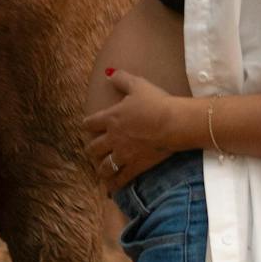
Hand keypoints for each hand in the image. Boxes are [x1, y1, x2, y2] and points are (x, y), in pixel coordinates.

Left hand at [83, 70, 183, 192]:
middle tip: (94, 151)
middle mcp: (113, 137)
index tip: (88, 127)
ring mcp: (124, 154)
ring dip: (101, 168)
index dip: (87, 125)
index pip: (90, 123)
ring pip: (104, 166)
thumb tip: (109, 73)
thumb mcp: (137, 84)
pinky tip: (112, 188)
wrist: (173, 123)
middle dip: (91, 150)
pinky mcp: (136, 166)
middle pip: (93, 148)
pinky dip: (115, 185)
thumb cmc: (156, 102)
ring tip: (102, 170)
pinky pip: (121, 179)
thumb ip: (121, 78)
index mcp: (111, 117)